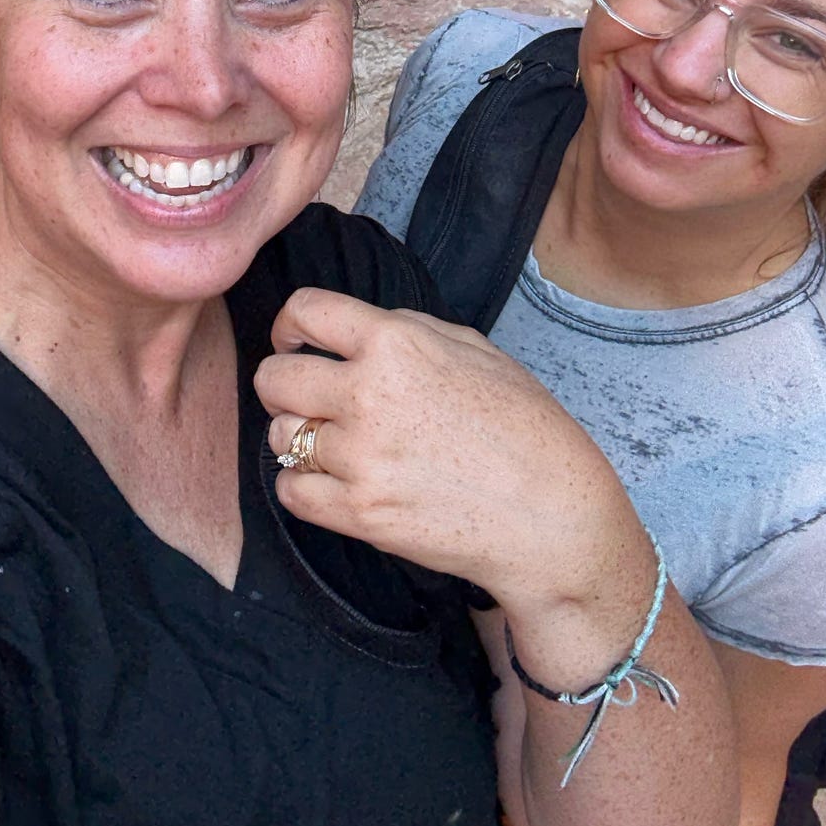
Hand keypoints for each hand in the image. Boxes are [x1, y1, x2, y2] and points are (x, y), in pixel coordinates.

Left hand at [254, 287, 641, 608]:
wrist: (551, 514)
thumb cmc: (524, 428)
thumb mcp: (472, 348)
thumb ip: (405, 331)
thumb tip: (354, 331)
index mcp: (395, 344)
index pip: (305, 311)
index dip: (290, 326)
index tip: (294, 342)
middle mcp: (368, 395)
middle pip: (273, 378)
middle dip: (281, 384)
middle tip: (304, 398)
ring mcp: (360, 458)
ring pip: (279, 437)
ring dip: (298, 438)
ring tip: (334, 444)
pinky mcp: (360, 513)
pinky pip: (291, 491)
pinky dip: (303, 485)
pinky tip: (332, 481)